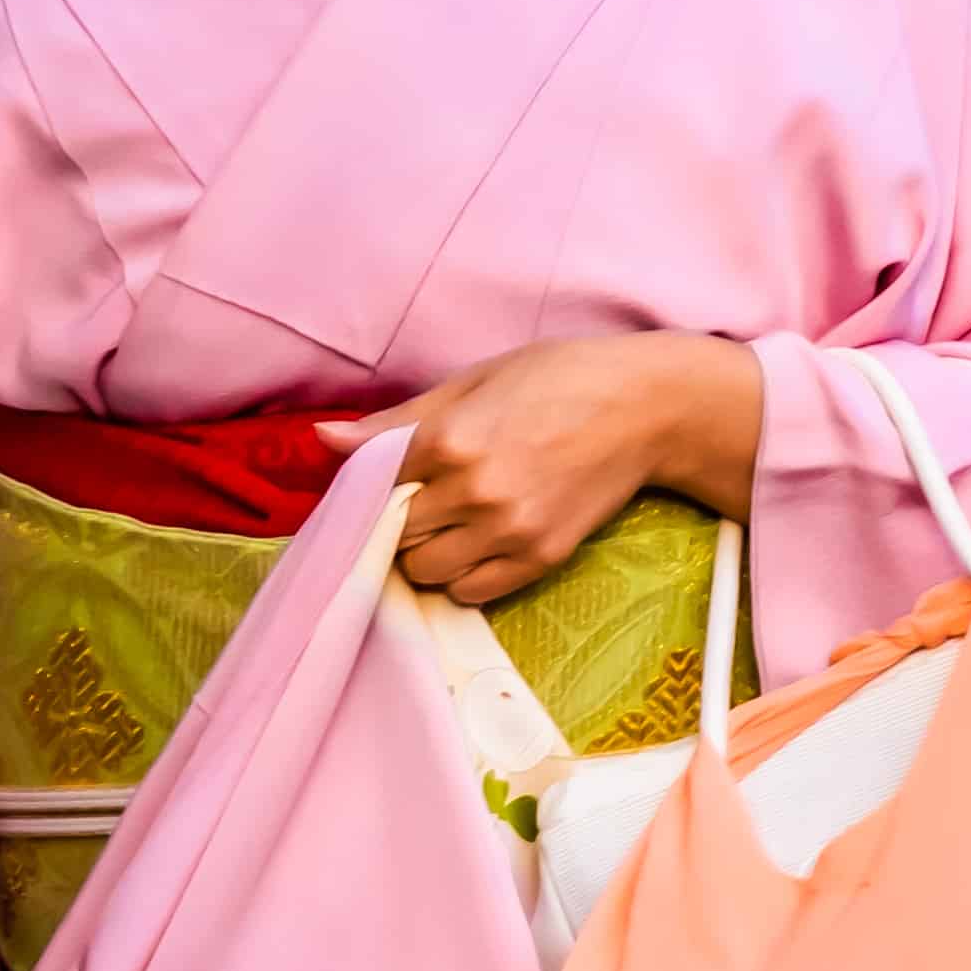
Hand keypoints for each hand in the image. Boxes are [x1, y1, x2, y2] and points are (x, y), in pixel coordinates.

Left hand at [330, 333, 761, 602]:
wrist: (646, 408)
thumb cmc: (557, 379)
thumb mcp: (472, 381)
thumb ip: (396, 420)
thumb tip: (324, 439)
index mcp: (450, 439)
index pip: (373, 486)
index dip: (373, 486)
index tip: (385, 480)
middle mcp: (475, 492)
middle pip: (396, 534)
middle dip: (398, 520)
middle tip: (423, 497)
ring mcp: (509, 531)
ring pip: (427, 571)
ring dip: (427, 552)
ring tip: (451, 521)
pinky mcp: (540, 558)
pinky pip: (471, 592)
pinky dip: (462, 575)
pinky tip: (478, 542)